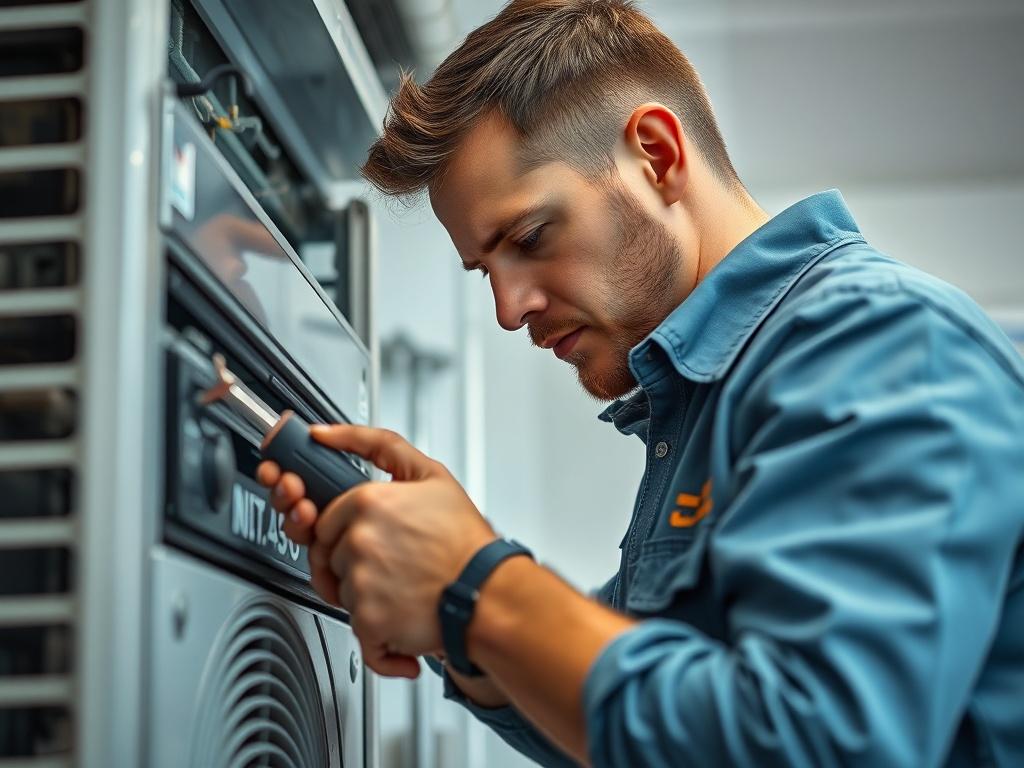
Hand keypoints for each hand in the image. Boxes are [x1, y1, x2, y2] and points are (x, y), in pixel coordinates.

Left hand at [257, 425, 496, 678]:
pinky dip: (373, 626)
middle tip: (389, 563)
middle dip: (352, 561)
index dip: (347, 531)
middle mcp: (359, 540)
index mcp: (368, 502)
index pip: (326, 518)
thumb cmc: (464, 540)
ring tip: (400, 584)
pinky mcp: (367, 619)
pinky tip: (399, 612)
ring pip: (339, 588)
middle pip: (328, 554)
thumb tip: (325, 433)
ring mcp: (361, 580)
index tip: (374, 539)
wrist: (487, 591)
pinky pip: (352, 623)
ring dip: (363, 591)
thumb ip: (376, 444)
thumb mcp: (430, 473)